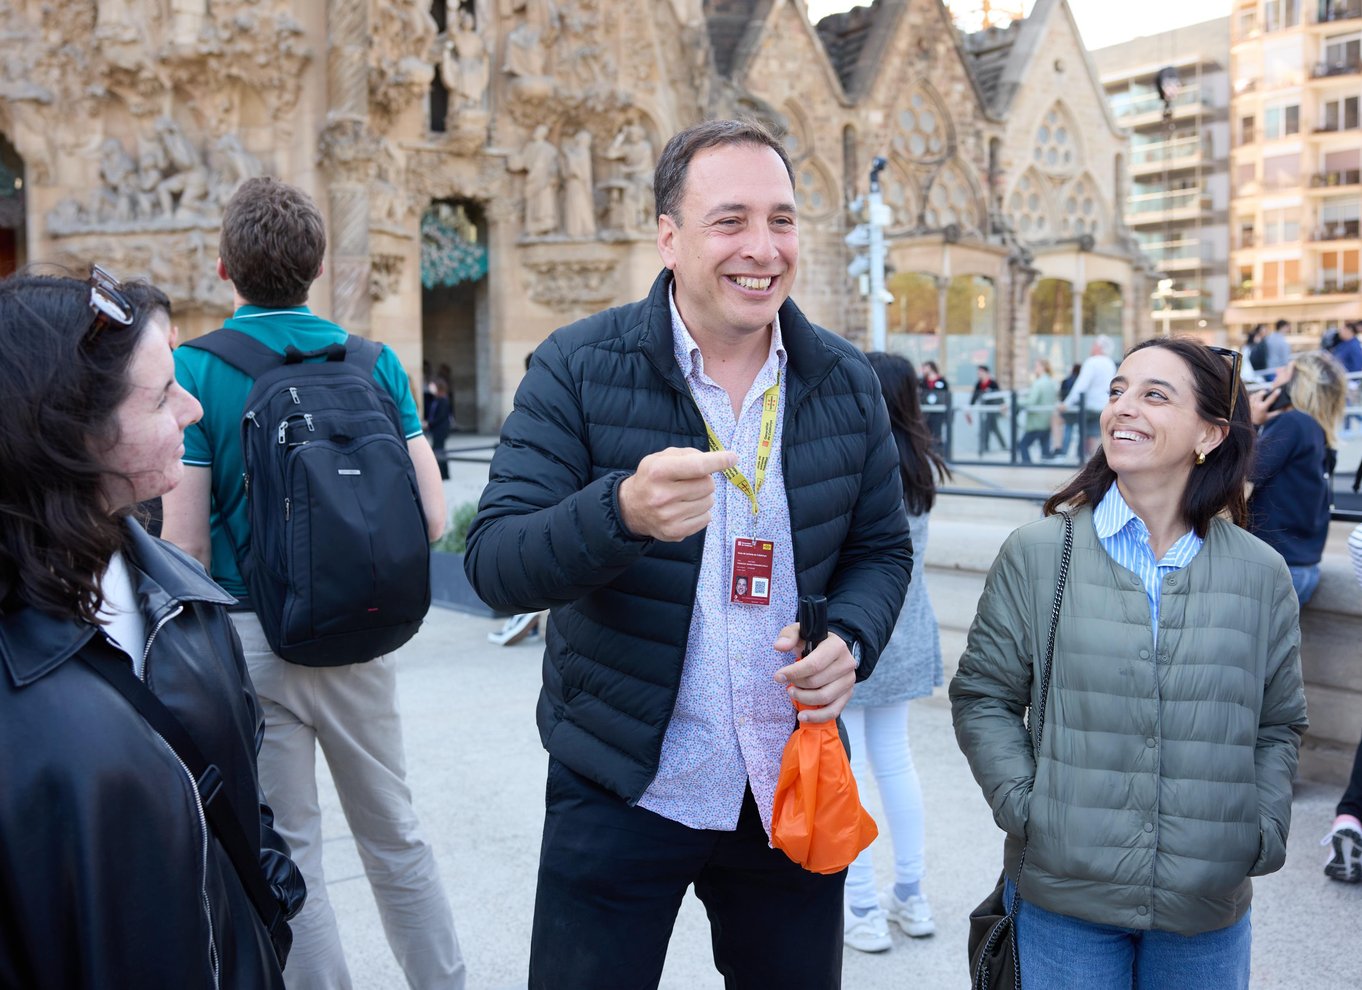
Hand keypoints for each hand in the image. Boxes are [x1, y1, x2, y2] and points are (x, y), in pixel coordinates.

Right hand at [617, 447, 737, 541]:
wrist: (631, 507)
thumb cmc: (652, 478)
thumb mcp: (662, 458)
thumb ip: (688, 454)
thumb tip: (717, 460)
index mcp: (658, 471)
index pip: (697, 466)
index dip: (718, 461)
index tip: (732, 458)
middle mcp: (662, 495)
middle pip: (708, 485)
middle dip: (705, 481)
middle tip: (691, 482)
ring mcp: (668, 516)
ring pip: (709, 502)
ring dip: (704, 497)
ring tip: (687, 496)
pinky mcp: (674, 532)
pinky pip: (706, 519)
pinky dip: (702, 512)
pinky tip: (687, 509)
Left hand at [772, 626, 855, 722]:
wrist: (831, 651)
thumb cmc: (813, 642)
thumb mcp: (800, 632)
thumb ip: (788, 636)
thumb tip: (779, 646)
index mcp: (836, 646)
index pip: (814, 664)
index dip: (794, 673)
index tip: (778, 676)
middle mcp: (847, 663)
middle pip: (816, 682)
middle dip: (797, 684)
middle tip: (787, 683)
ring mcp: (849, 681)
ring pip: (824, 697)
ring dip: (803, 698)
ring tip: (792, 693)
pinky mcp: (848, 694)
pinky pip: (833, 711)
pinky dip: (817, 716)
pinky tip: (802, 716)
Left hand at [1248, 387, 1281, 426]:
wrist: (1250, 424)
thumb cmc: (1260, 420)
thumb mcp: (1269, 417)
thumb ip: (1277, 412)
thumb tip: (1283, 408)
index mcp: (1262, 408)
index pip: (1270, 399)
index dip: (1275, 394)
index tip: (1279, 390)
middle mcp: (1256, 404)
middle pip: (1261, 393)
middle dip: (1265, 392)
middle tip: (1267, 393)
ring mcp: (1250, 403)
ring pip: (1255, 394)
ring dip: (1259, 394)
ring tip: (1262, 396)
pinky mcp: (1247, 403)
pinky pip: (1251, 396)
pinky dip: (1254, 396)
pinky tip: (1256, 398)